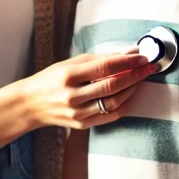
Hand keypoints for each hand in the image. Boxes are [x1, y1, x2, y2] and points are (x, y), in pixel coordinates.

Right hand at [18, 51, 155, 129]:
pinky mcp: (81, 124)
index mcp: (68, 75)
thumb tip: (129, 53)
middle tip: (148, 67)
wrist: (30, 104)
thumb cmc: (52, 79)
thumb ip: (101, 59)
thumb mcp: (71, 63)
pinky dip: (124, 105)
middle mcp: (72, 95)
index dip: (127, 61)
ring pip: (114, 102)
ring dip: (131, 90)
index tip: (142, 57)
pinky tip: (129, 95)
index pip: (105, 67)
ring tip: (139, 80)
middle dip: (135, 75)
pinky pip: (110, 116)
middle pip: (112, 85)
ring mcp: (77, 112)